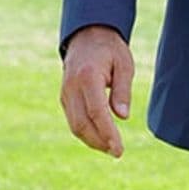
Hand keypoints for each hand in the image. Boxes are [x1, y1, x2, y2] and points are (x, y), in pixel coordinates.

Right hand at [60, 25, 133, 156]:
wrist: (87, 36)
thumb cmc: (110, 49)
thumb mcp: (124, 64)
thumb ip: (123, 90)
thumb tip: (123, 117)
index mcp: (88, 78)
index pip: (96, 113)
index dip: (107, 134)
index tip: (119, 149)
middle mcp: (72, 88)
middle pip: (81, 124)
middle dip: (99, 142)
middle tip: (118, 153)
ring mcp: (65, 93)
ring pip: (74, 125)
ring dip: (92, 140)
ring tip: (111, 149)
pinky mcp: (64, 97)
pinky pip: (73, 119)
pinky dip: (85, 132)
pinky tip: (100, 138)